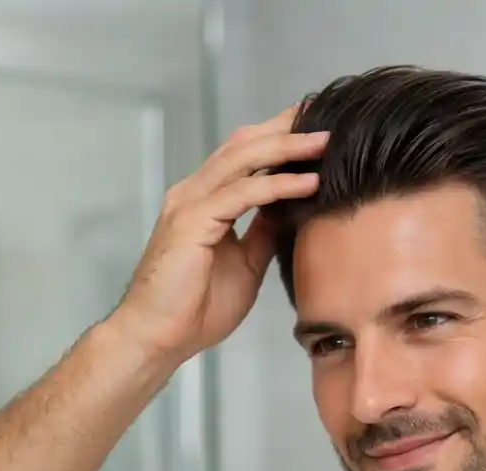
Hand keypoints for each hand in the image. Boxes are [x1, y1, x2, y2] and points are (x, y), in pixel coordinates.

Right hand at [109, 105, 327, 363]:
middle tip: (326, 118)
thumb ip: (262, 234)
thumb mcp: (244, 265)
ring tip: (324, 142)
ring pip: (244, 159)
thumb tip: (288, 211)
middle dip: (286, 129)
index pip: (243, 157)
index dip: (278, 140)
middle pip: (244, 145)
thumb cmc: (195, 309)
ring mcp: (191, 203)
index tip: (315, 132)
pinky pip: (243, 193)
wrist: (159, 337)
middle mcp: (194, 193)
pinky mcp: (194, 220)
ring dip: (287, 148)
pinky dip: (278, 184)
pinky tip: (308, 181)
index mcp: (204, 201)